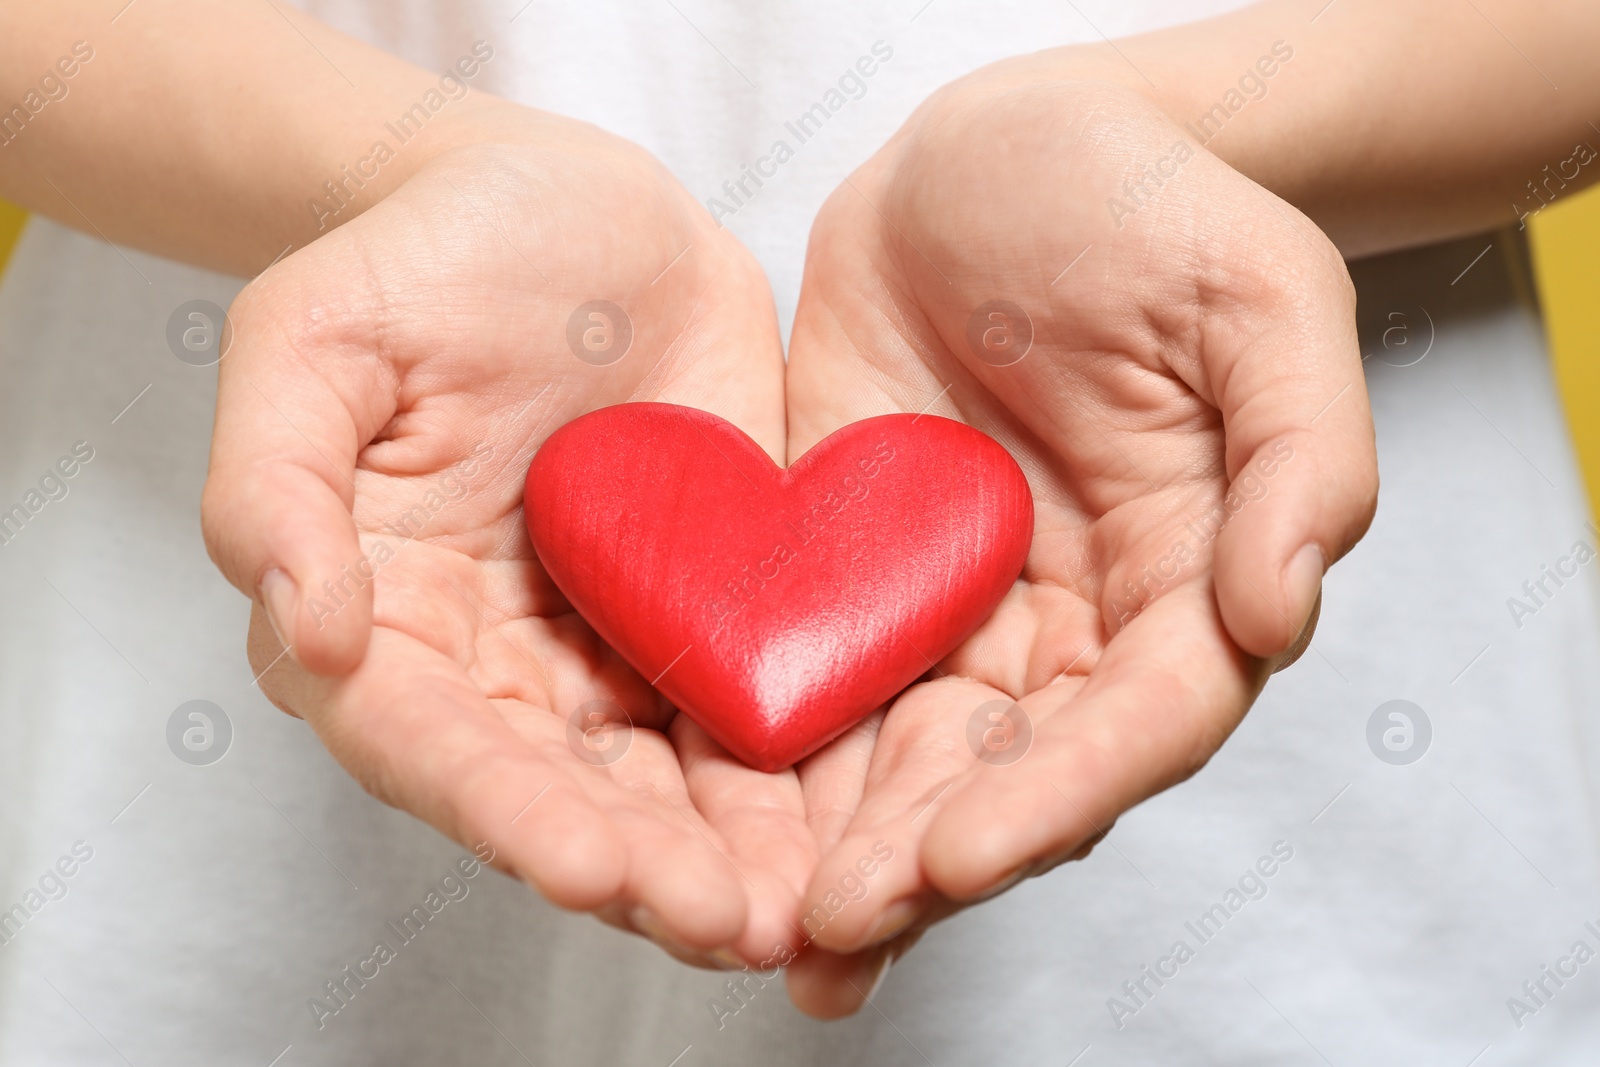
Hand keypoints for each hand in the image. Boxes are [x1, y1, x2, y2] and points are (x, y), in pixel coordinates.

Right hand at [201, 112, 819, 965]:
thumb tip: (314, 635)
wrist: (565, 207)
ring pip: (668, 781)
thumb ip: (275, 488)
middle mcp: (497, 663)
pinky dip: (800, 771)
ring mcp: (612, 645)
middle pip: (564, 793)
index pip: (434, 746)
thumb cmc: (422, 261)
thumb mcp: (314, 340)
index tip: (592, 867)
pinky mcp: (711, 609)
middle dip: (643, 869)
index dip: (510, 813)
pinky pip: (754, 704)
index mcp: (387, 619)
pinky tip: (856, 820)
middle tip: (728, 923)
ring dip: (731, 856)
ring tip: (803, 913)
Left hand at [779, 70, 1377, 1014]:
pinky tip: (711, 822)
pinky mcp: (848, 571)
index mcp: (1181, 582)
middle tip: (834, 921)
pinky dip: (770, 754)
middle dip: (926, 856)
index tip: (961, 854)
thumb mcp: (1259, 300)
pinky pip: (810, 673)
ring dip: (841, 847)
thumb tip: (1281, 609)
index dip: (1056, 797)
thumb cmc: (1147, 209)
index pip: (1134, 724)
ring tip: (768, 931)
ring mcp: (950, 605)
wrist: (995, 156)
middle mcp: (1066, 623)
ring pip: (903, 757)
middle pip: (1009, 773)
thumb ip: (1299, 455)